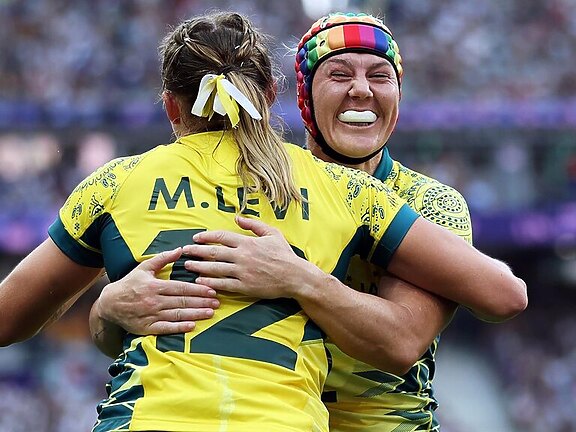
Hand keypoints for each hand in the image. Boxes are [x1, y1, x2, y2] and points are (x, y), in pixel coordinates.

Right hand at [96, 248, 219, 334]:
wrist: (109, 304)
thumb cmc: (130, 284)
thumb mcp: (144, 268)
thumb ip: (163, 259)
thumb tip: (180, 249)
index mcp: (155, 286)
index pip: (181, 288)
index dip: (198, 290)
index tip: (212, 290)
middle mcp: (154, 301)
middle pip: (182, 302)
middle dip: (201, 302)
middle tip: (217, 302)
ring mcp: (151, 315)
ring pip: (177, 315)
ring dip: (195, 314)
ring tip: (210, 313)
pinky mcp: (147, 328)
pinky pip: (166, 328)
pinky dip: (179, 328)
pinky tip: (192, 326)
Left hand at [183, 216, 311, 298]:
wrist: (295, 277)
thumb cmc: (285, 254)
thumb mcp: (272, 233)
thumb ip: (254, 225)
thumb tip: (237, 217)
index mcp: (247, 242)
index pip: (221, 237)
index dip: (206, 237)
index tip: (196, 238)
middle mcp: (242, 256)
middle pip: (213, 253)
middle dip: (196, 252)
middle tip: (185, 252)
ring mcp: (242, 272)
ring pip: (215, 269)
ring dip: (199, 267)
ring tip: (188, 266)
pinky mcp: (244, 286)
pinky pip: (223, 284)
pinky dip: (210, 282)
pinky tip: (200, 281)